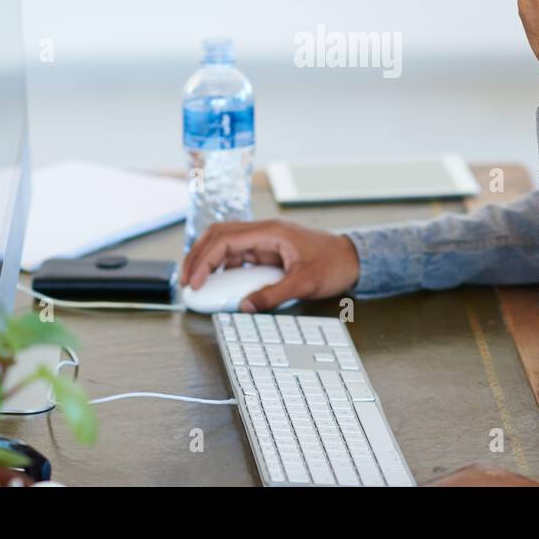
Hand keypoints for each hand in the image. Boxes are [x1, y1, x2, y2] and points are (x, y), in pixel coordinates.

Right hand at [180, 219, 360, 311]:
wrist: (353, 259)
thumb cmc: (333, 264)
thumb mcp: (304, 283)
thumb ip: (272, 295)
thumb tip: (244, 307)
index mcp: (270, 232)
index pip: (225, 240)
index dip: (204, 260)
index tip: (194, 282)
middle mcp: (264, 231)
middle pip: (218, 235)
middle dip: (197, 256)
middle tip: (185, 280)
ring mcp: (265, 240)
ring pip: (225, 243)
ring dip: (208, 260)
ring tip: (196, 283)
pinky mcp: (268, 250)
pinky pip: (238, 254)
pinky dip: (223, 267)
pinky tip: (218, 282)